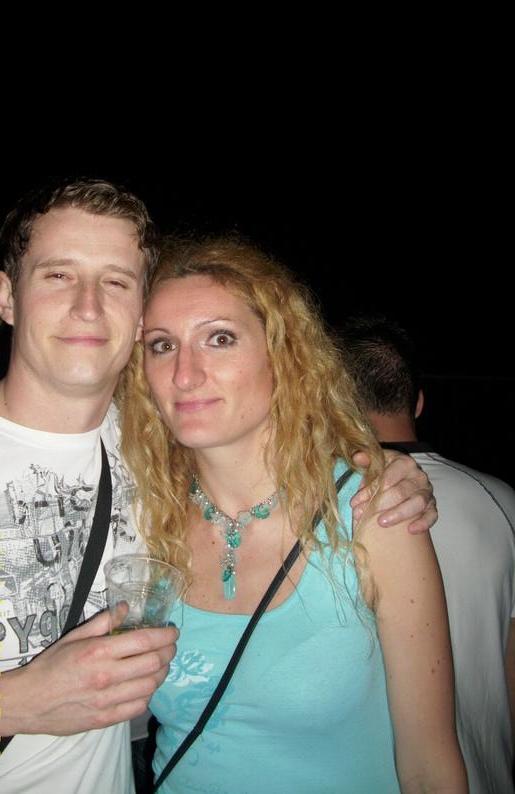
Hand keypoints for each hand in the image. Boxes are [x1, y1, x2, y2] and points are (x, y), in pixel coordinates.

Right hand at [0, 609, 176, 736]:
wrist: (30, 700)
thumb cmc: (52, 665)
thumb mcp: (75, 636)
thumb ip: (103, 621)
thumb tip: (126, 607)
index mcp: (99, 652)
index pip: (144, 641)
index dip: (165, 635)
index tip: (173, 632)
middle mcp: (106, 676)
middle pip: (154, 663)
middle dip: (169, 652)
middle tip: (170, 646)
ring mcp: (106, 700)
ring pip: (150, 686)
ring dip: (162, 673)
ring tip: (160, 665)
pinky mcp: (105, 719)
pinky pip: (138, 707)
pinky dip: (148, 695)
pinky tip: (145, 686)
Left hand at [351, 449, 436, 533]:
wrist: (400, 479)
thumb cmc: (385, 472)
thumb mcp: (375, 463)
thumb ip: (365, 460)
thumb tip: (357, 457)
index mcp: (404, 463)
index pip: (388, 478)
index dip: (370, 491)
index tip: (355, 502)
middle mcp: (419, 476)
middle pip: (401, 491)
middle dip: (380, 505)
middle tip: (364, 515)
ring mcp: (427, 491)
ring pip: (418, 503)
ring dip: (399, 514)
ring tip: (381, 523)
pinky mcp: (432, 506)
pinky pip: (432, 514)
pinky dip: (424, 522)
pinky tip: (411, 530)